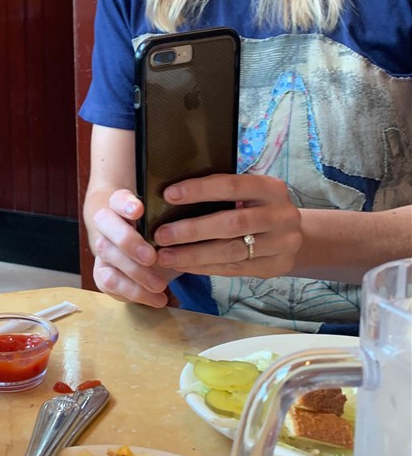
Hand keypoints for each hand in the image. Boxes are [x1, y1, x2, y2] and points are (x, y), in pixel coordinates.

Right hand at [91, 189, 178, 307]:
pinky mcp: (101, 272)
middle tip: (151, 257)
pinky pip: (110, 281)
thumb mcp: (170, 228)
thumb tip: (192, 229)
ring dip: (135, 272)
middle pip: (106, 223)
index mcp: (123, 205)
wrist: (146, 259)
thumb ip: (175, 225)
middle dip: (128, 241)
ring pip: (108, 254)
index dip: (126, 204)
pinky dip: (134, 292)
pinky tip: (157, 298)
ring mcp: (103, 247)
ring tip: (160, 285)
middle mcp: (108, 223)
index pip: (118, 198)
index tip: (140, 210)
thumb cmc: (161, 237)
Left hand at [153, 174, 301, 277]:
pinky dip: (204, 267)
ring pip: (231, 251)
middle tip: (162, 235)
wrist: (293, 234)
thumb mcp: (250, 193)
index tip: (169, 194)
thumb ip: (223, 192)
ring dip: (194, 255)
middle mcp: (281, 215)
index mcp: (271, 188)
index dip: (200, 190)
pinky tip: (183, 265)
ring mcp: (282, 244)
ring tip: (166, 256)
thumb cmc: (258, 207)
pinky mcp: (275, 267)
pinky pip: (233, 269)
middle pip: (232, 223)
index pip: (232, 186)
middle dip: (192, 230)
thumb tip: (173, 196)